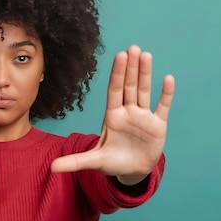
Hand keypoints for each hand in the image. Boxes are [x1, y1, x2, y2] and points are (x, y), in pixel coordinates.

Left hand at [51, 45, 174, 183]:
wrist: (133, 171)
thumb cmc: (113, 162)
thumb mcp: (94, 161)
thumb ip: (75, 162)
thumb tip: (52, 168)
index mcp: (113, 116)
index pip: (114, 91)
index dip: (117, 74)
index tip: (120, 56)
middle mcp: (128, 112)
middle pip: (129, 86)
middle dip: (131, 68)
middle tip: (134, 48)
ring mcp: (143, 117)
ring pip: (144, 92)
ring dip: (146, 74)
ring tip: (146, 56)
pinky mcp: (157, 126)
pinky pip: (162, 107)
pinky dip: (166, 94)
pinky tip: (168, 79)